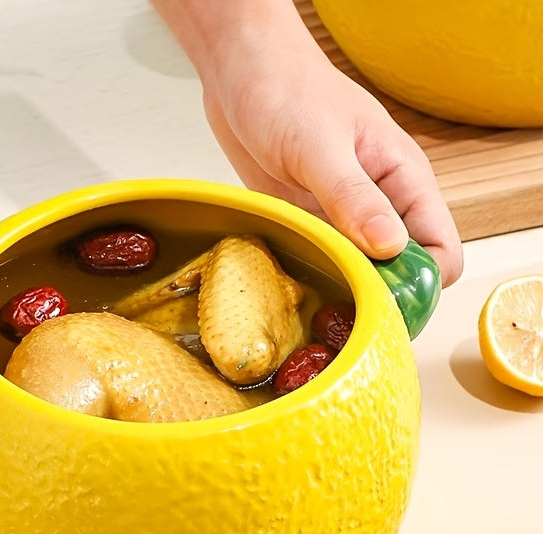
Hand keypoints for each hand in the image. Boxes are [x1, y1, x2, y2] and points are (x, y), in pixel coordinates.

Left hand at [152, 0, 462, 285]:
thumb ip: (354, 198)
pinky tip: (294, 284)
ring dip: (342, 289)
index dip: (423, 281)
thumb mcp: (321, 147)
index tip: (389, 303)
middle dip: (380, 295)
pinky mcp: (308, 221)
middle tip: (345, 312)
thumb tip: (392, 248)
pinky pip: (321, 259)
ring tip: (316, 305)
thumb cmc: (288, 92)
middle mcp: (378, 204)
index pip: (440, 247)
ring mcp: (341, 216)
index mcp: (401, 180)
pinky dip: (313, 274)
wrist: (241, 75)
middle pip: (399, 270)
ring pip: (358, 270)